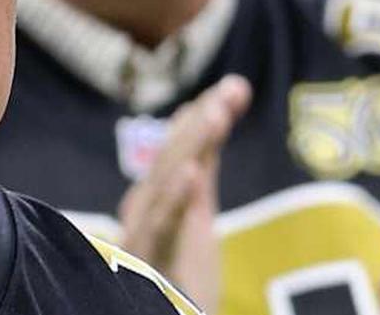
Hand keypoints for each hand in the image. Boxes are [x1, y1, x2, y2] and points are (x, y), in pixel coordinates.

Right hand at [118, 74, 251, 313]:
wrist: (166, 314)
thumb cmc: (176, 272)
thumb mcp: (196, 215)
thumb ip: (203, 167)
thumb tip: (211, 114)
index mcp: (156, 194)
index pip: (182, 147)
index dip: (206, 115)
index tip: (235, 88)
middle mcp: (144, 206)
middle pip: (175, 155)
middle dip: (204, 120)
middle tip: (233, 89)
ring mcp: (144, 230)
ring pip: (167, 180)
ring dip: (191, 145)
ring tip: (215, 114)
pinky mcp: (148, 257)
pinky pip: (162, 225)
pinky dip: (174, 197)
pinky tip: (192, 174)